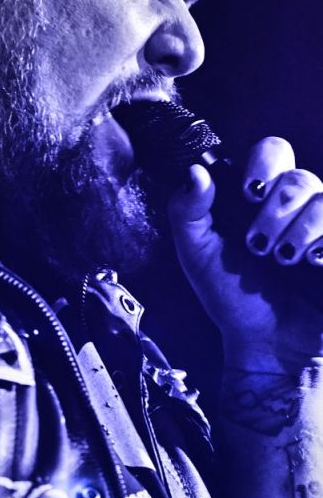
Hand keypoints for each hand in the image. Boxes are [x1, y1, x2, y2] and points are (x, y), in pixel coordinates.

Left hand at [168, 138, 322, 371]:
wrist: (269, 346)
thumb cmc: (234, 300)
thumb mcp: (199, 255)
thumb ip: (188, 211)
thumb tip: (196, 171)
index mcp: (261, 199)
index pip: (272, 152)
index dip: (264, 165)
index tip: (248, 193)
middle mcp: (297, 207)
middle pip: (300, 177)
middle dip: (276, 211)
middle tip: (259, 246)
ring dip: (301, 231)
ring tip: (285, 261)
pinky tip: (314, 263)